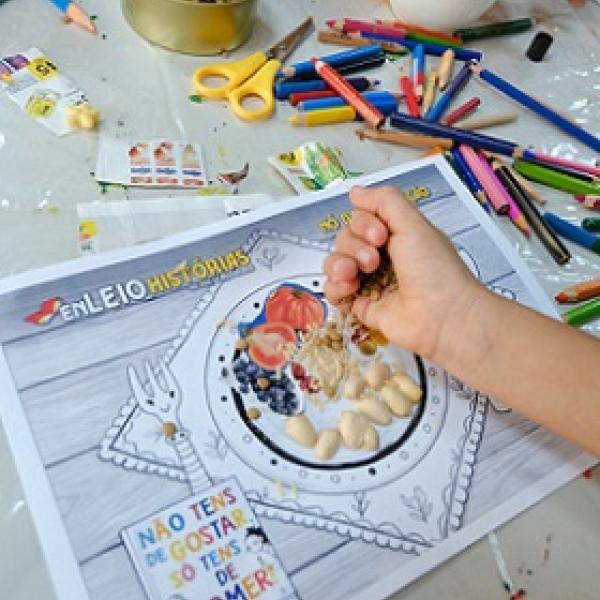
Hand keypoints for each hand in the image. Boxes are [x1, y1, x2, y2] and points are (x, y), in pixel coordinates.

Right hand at [323, 186, 486, 363]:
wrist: (442, 316)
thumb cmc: (435, 271)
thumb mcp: (413, 224)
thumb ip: (384, 201)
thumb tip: (355, 191)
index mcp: (395, 235)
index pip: (360, 219)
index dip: (363, 224)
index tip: (380, 236)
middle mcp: (381, 256)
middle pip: (344, 239)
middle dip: (353, 246)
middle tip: (373, 260)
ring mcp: (370, 282)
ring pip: (335, 263)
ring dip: (339, 263)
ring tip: (354, 274)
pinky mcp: (361, 305)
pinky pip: (333, 291)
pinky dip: (335, 287)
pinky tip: (349, 287)